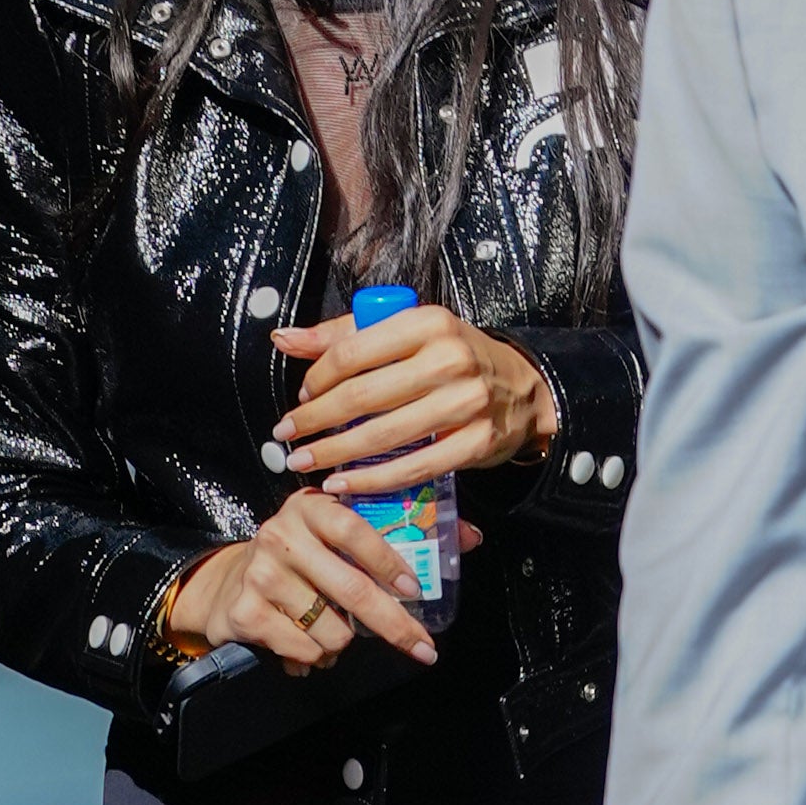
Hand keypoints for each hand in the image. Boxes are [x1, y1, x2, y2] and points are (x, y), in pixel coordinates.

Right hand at [165, 492, 480, 673]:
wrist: (225, 585)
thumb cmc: (301, 558)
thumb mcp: (338, 535)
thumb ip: (400, 532)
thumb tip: (470, 537)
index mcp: (311, 508)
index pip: (355, 530)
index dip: (389, 562)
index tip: (417, 592)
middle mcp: (281, 535)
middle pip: (352, 590)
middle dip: (394, 625)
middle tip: (422, 648)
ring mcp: (260, 574)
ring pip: (332, 630)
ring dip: (342, 642)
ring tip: (330, 629)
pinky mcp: (246, 613)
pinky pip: (305, 650)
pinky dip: (314, 656)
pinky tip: (303, 641)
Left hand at [273, 304, 557, 493]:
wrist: (522, 389)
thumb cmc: (453, 358)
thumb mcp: (406, 332)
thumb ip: (344, 335)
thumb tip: (283, 339)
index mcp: (427, 322)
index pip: (354, 351)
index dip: (317, 378)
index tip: (300, 396)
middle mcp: (449, 359)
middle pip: (363, 396)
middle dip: (315, 420)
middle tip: (287, 435)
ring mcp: (465, 403)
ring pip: (384, 435)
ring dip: (335, 453)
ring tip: (305, 461)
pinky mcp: (475, 443)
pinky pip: (413, 468)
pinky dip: (372, 479)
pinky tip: (344, 482)